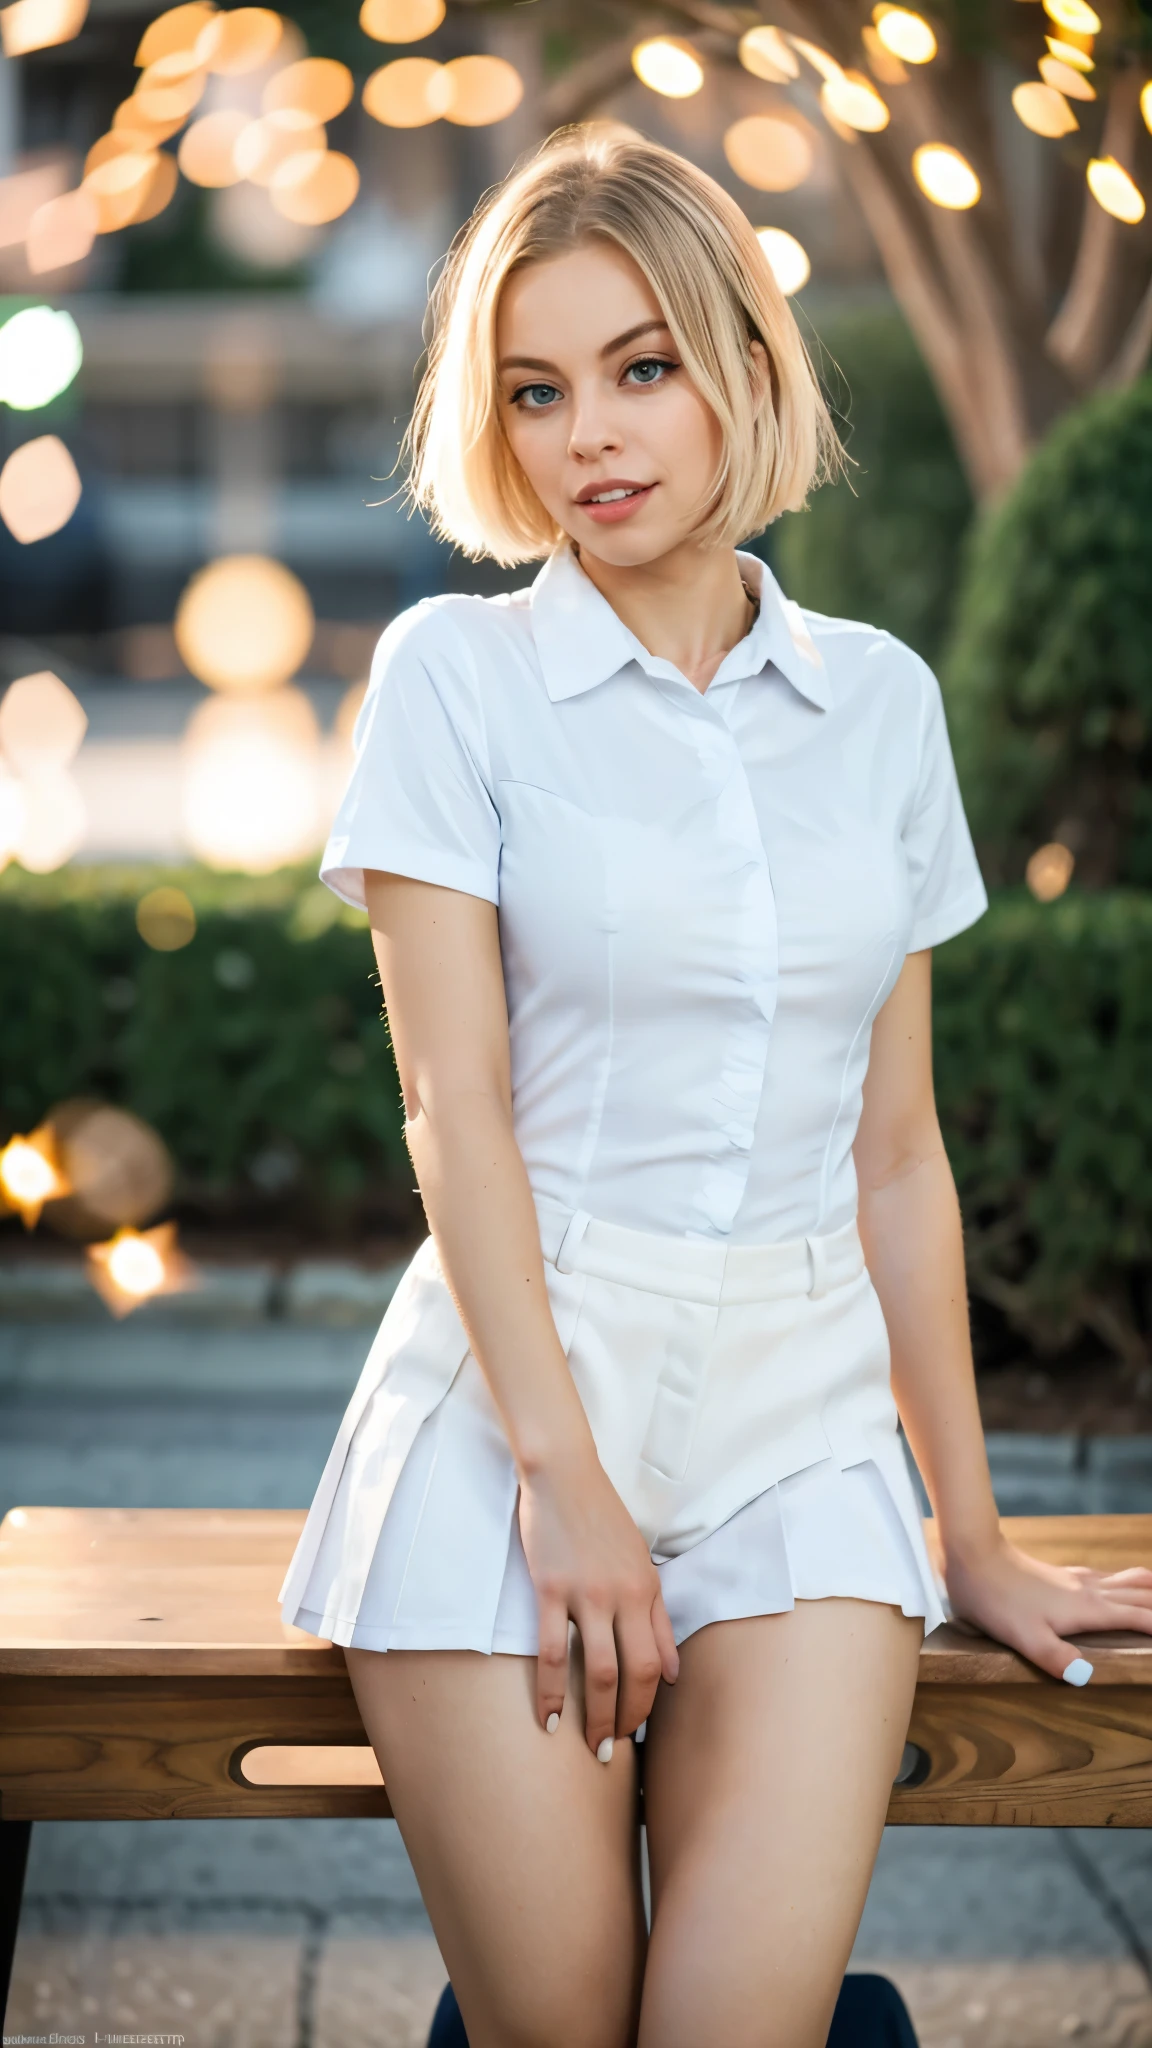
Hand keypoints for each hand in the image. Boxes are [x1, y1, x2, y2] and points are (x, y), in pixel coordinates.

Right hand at [518, 1448, 679, 1757]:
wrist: (564, 1475)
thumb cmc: (601, 1519)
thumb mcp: (642, 1566)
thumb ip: (659, 1620)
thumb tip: (674, 1673)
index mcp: (647, 1591)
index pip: (656, 1664)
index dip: (647, 1704)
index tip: (636, 1729)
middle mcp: (623, 1597)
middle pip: (631, 1674)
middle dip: (624, 1720)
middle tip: (610, 1751)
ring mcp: (586, 1594)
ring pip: (597, 1669)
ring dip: (594, 1715)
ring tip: (588, 1745)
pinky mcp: (551, 1589)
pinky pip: (553, 1651)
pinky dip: (550, 1691)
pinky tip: (548, 1719)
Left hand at [944, 1532, 1151, 1681]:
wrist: (973, 1555)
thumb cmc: (996, 1598)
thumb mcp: (1023, 1637)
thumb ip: (1055, 1658)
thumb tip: (1089, 1677)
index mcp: (1087, 1608)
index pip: (1140, 1618)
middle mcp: (1089, 1590)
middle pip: (1142, 1593)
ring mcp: (1077, 1579)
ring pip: (1128, 1580)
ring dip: (1150, 1590)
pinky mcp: (1063, 1574)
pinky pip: (1109, 1578)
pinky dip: (1129, 1584)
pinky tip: (1121, 1588)